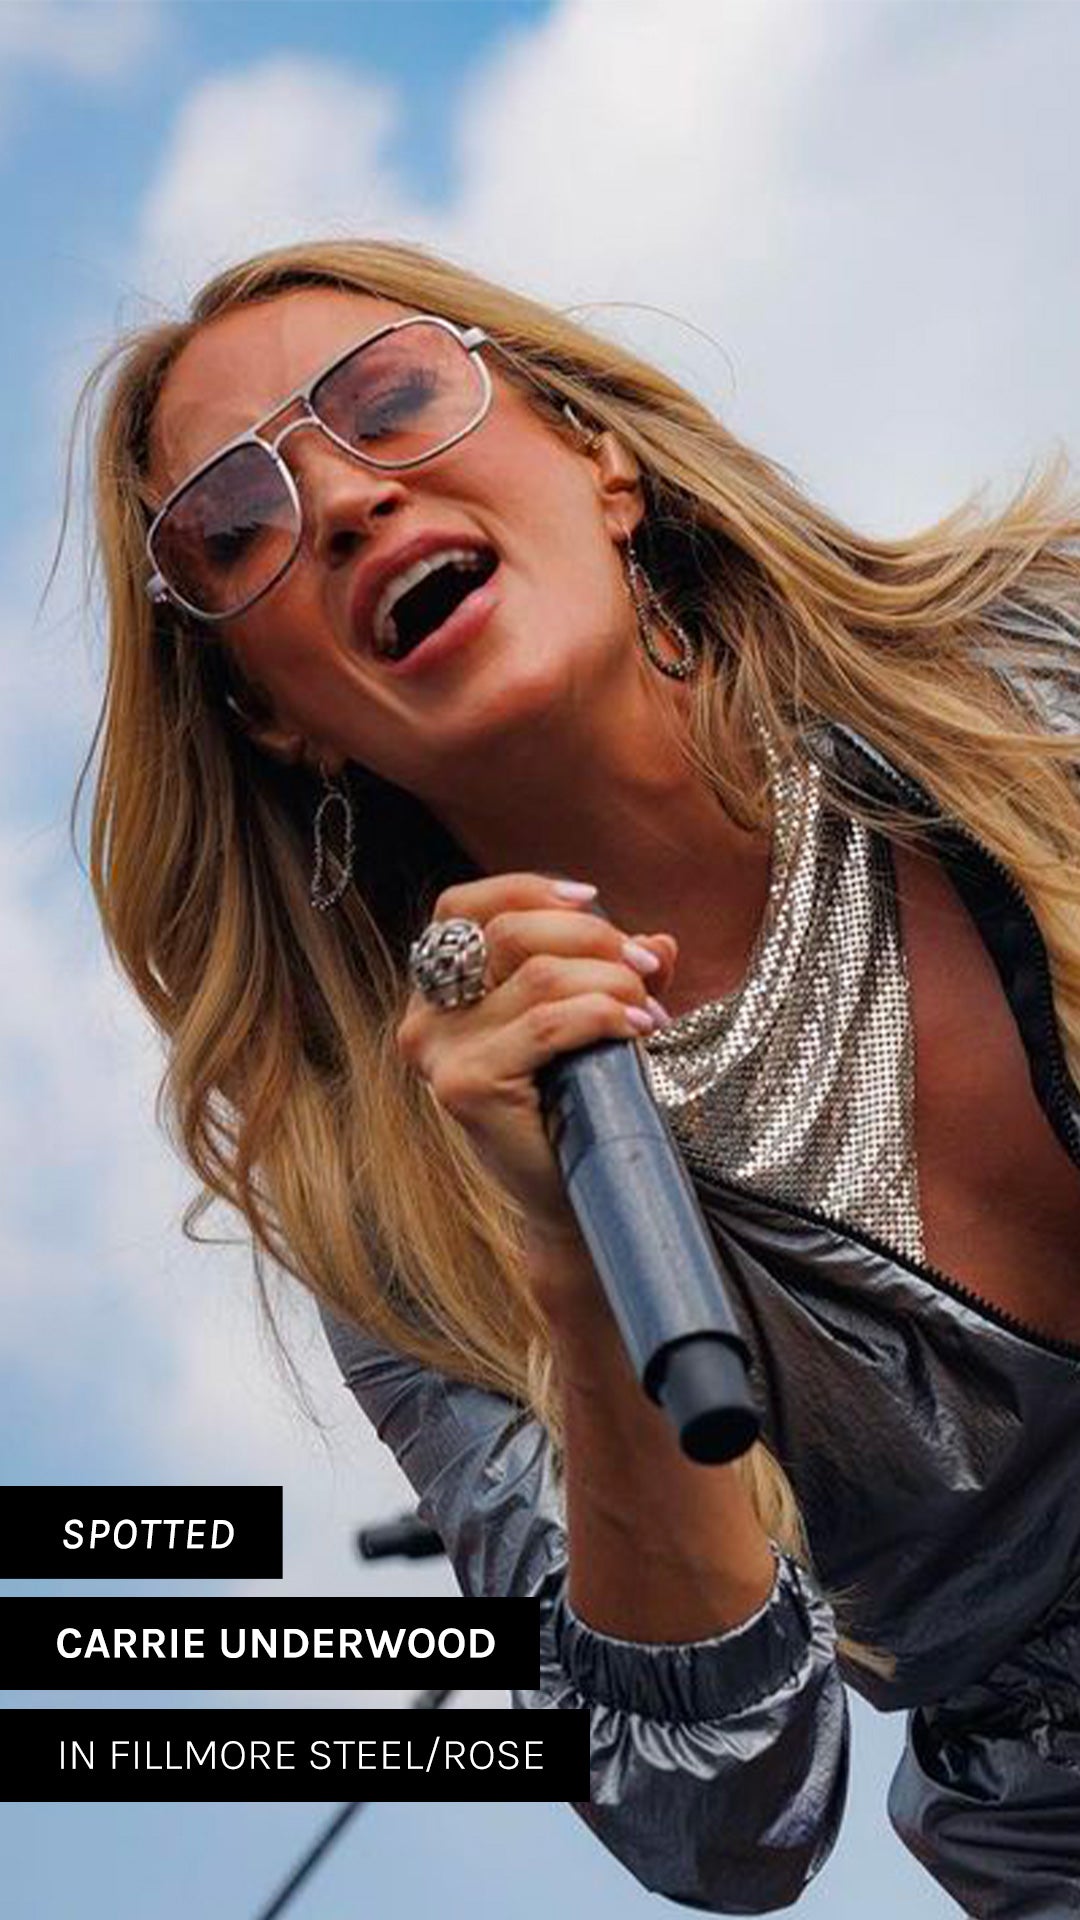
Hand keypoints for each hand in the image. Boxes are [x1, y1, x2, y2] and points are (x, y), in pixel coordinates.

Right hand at [396, 873, 677, 1253]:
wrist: (568, 1199)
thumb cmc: (576, 1105)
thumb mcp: (592, 1022)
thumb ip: (616, 976)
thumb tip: (661, 943)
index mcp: (439, 990)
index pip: (462, 906)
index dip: (526, 889)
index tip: (592, 898)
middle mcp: (425, 1017)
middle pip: (507, 933)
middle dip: (591, 937)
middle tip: (645, 968)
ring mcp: (439, 1053)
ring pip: (536, 977)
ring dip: (609, 982)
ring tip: (648, 1010)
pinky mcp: (465, 1086)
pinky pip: (547, 1025)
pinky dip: (602, 1015)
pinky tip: (636, 1030)